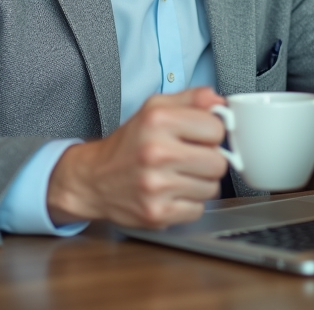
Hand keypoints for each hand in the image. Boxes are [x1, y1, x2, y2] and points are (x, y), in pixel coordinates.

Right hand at [46, 87, 228, 228]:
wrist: (93, 179)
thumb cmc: (128, 144)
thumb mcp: (155, 108)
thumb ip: (191, 99)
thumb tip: (220, 102)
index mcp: (158, 120)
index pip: (216, 129)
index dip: (211, 133)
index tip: (200, 136)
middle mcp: (156, 152)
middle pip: (218, 163)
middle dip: (209, 161)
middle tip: (190, 158)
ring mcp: (156, 186)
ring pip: (211, 189)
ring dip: (200, 183)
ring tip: (179, 175)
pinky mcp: (157, 213)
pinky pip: (197, 210)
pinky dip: (189, 204)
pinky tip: (172, 193)